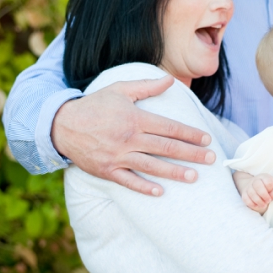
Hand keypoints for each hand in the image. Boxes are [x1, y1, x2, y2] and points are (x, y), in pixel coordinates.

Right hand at [51, 76, 213, 196]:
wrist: (62, 125)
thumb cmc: (95, 105)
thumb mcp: (120, 90)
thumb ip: (147, 86)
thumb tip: (170, 79)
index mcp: (135, 119)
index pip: (170, 128)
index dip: (190, 134)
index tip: (207, 139)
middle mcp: (129, 138)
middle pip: (166, 147)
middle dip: (191, 154)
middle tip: (211, 158)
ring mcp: (117, 156)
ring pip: (151, 166)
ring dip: (174, 172)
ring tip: (194, 177)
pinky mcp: (107, 170)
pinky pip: (128, 181)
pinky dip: (144, 187)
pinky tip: (161, 192)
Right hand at [241, 174, 272, 213]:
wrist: (257, 188)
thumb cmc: (269, 189)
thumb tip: (271, 196)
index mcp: (265, 177)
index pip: (267, 181)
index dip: (270, 189)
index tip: (271, 194)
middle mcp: (256, 180)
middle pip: (257, 185)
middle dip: (263, 195)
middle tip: (268, 201)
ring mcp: (249, 186)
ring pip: (251, 192)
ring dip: (258, 201)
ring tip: (264, 205)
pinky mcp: (244, 193)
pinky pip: (245, 198)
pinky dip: (251, 204)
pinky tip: (257, 206)